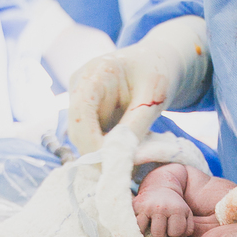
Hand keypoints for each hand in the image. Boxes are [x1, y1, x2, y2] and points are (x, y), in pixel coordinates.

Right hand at [68, 16, 210, 152]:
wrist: (158, 60)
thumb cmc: (159, 71)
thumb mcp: (154, 97)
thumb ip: (135, 127)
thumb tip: (120, 158)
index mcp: (96, 72)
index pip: (81, 113)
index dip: (92, 143)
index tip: (114, 165)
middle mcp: (80, 84)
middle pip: (78, 129)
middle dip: (97, 154)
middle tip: (123, 175)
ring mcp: (80, 98)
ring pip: (83, 137)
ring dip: (102, 154)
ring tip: (129, 166)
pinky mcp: (87, 111)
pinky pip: (91, 137)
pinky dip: (106, 149)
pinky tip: (125, 155)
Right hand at [134, 190, 193, 236]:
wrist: (159, 187)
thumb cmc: (175, 206)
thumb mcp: (186, 216)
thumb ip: (186, 231)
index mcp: (176, 209)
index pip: (175, 233)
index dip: (175, 235)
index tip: (174, 232)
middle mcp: (160, 207)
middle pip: (159, 235)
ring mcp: (146, 207)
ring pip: (144, 232)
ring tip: (153, 236)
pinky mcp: (135, 207)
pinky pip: (135, 227)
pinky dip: (139, 232)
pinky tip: (144, 231)